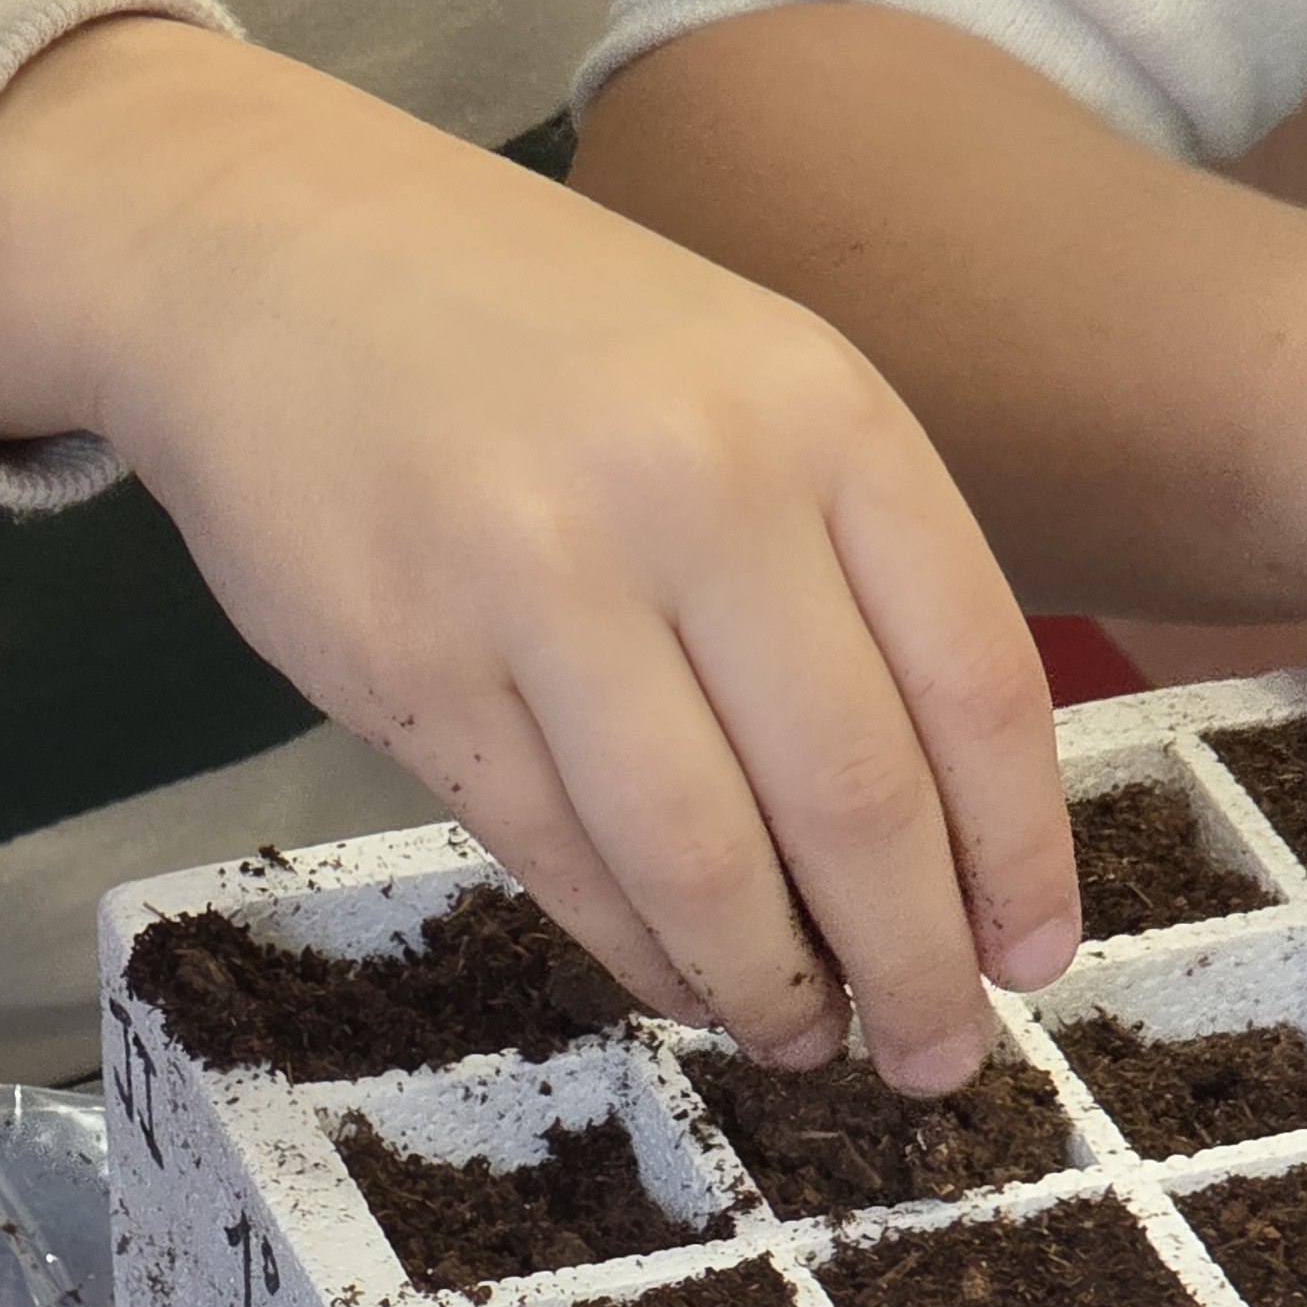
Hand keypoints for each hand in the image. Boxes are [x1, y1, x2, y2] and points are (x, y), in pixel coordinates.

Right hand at [0, 22, 1074, 1089]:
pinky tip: (679, 978)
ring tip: (797, 1038)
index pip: (973, 682)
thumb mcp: (734, 383)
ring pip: (704, 858)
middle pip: (854, 798)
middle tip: (933, 1055)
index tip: (1033, 959)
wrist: (272, 251)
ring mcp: (546, 580)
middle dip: (912, 962)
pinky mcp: (417, 667)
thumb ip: (837, 565)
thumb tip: (934, 830)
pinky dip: (637, 948)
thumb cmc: (529, 341)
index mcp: (820, 411)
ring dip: (767, 984)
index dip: (1015, 853)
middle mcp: (698, 488)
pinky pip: (563, 861)